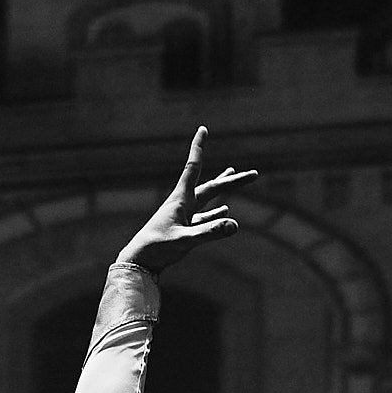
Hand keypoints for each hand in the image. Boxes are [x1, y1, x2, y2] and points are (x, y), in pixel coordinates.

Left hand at [117, 127, 258, 274]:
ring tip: (232, 175)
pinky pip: (203, 217)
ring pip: (207, 198)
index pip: (193, 167)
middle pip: (211, 187)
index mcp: (181, 199)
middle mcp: (183, 204)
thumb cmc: (157, 249)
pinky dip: (215, 213)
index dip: (198, 148)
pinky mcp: (183, 229)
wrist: (138, 263)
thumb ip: (209, 233)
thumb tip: (235, 225)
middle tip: (253, 174)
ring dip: (222, 188)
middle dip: (232, 181)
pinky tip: (224, 211)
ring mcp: (183, 216)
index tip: (202, 129)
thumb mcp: (185, 241)